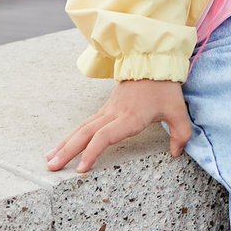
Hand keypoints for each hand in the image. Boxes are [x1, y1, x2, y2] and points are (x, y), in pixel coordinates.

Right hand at [46, 78, 190, 173]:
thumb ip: (181, 133)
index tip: (80, 169)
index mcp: (130, 117)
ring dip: (65, 144)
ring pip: (82, 128)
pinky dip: (71, 136)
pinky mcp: (106, 109)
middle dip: (68, 151)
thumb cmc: (165, 87)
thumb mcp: (178, 110)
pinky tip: (62, 146)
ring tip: (49, 159)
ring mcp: (107, 110)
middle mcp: (114, 114)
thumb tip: (176, 154)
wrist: (154, 61)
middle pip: (86, 133)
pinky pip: (85, 124)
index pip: (105, 136)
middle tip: (51, 168)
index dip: (92, 152)